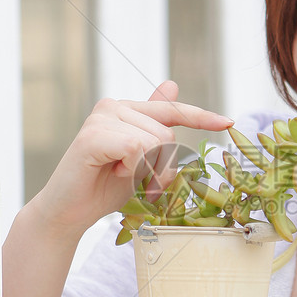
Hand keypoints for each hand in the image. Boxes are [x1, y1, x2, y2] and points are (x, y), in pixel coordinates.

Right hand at [29, 80, 232, 239]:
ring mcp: (102, 117)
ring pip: (156, 142)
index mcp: (126, 110)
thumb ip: (155, 127)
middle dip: (163, 167)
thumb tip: (172, 83)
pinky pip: (137, 148)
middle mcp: (113, 106)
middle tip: (142, 183)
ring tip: (126, 178)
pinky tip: (115, 173)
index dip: (201, 117)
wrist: (69, 213)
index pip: (171, 110)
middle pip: (168, 134)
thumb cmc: (104, 189)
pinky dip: (134, 169)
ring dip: (149, 171)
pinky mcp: (93, 135)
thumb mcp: (140, 159)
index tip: (227, 123)